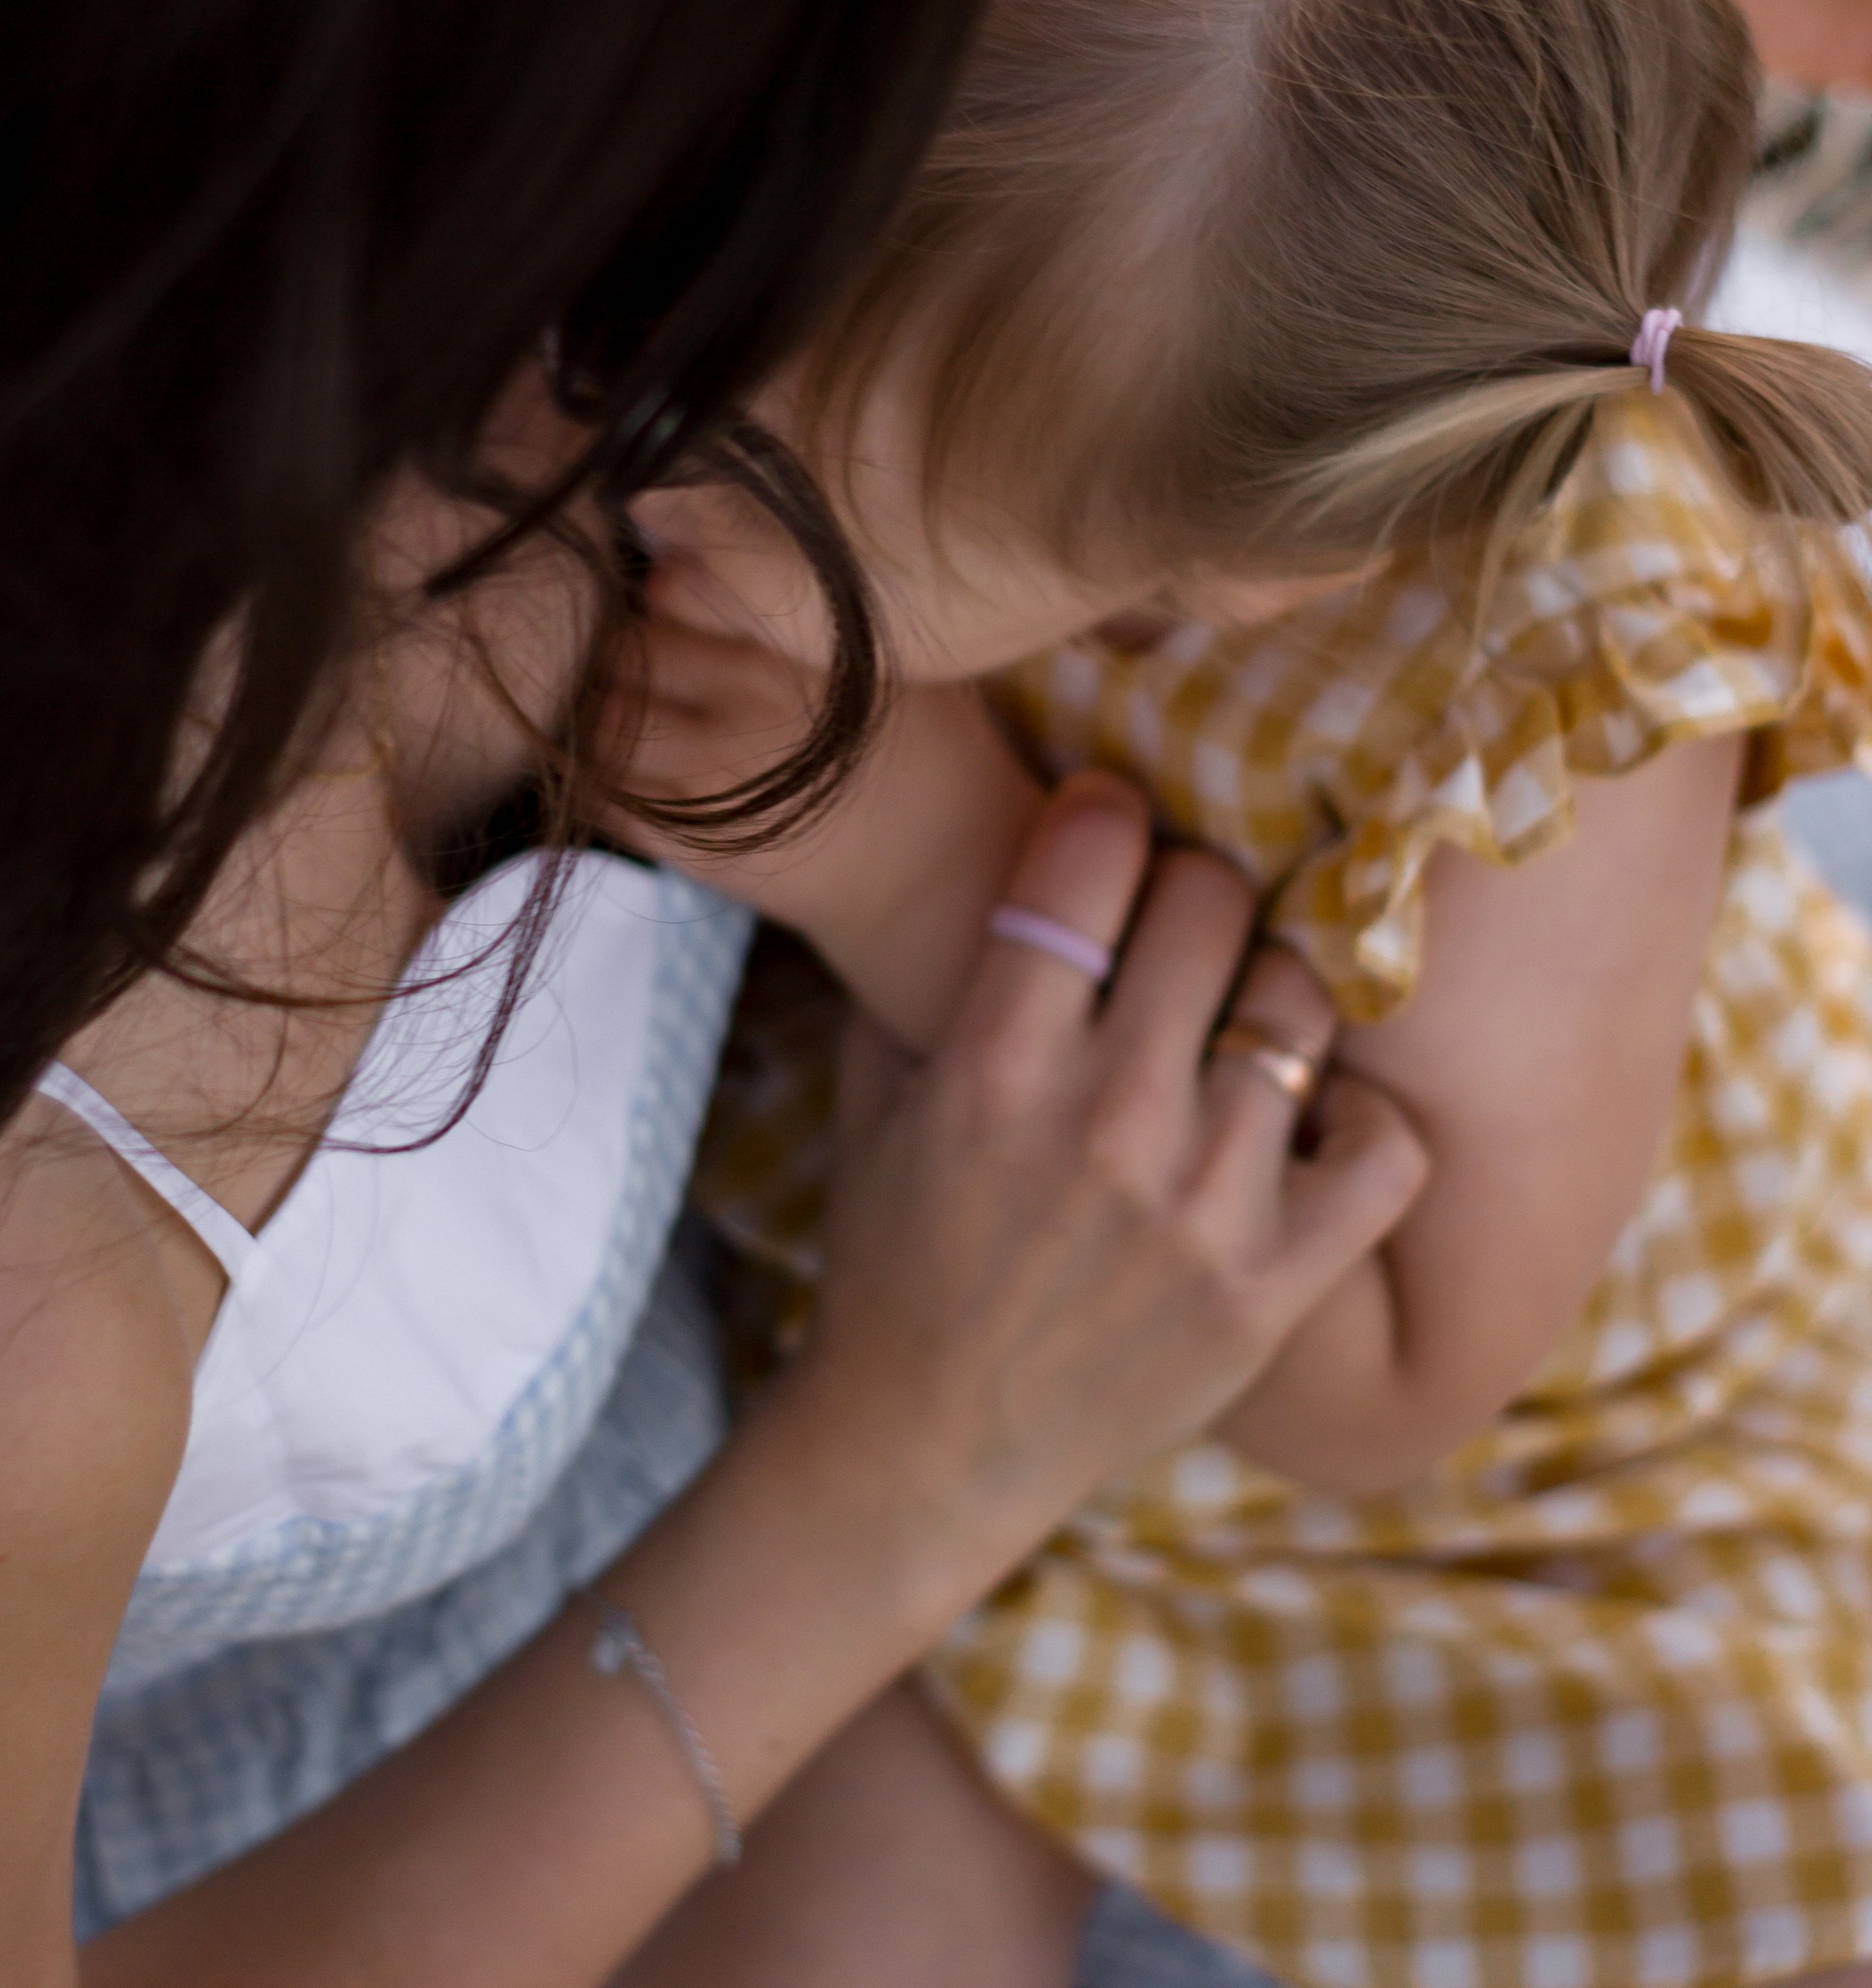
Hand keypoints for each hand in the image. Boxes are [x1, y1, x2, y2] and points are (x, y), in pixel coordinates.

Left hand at [597, 577, 1040, 1046]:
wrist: (940, 871)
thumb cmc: (925, 745)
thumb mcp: (891, 648)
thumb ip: (807, 600)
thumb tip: (716, 544)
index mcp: (796, 647)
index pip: (674, 585)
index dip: (665, 592)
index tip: (682, 609)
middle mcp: (748, 705)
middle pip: (623, 649)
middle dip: (623, 650)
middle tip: (644, 662)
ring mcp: (713, 780)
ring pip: (597, 723)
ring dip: (601, 712)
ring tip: (634, 712)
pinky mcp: (693, 844)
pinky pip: (605, 797)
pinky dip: (600, 777)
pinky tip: (635, 767)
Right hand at [777, 775, 1427, 1586]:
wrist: (925, 1449)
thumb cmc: (895, 1253)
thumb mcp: (877, 1093)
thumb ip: (923, 967)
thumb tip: (985, 832)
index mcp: (995, 1062)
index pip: (1090, 855)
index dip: (1105, 812)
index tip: (1109, 819)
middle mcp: (1106, 1121)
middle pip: (1210, 904)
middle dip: (1195, 888)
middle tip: (1183, 919)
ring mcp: (1200, 1209)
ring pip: (1299, 1008)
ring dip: (1271, 995)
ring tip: (1242, 1019)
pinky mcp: (1270, 1291)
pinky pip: (1385, 1154)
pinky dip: (1363, 1123)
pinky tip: (1314, 1123)